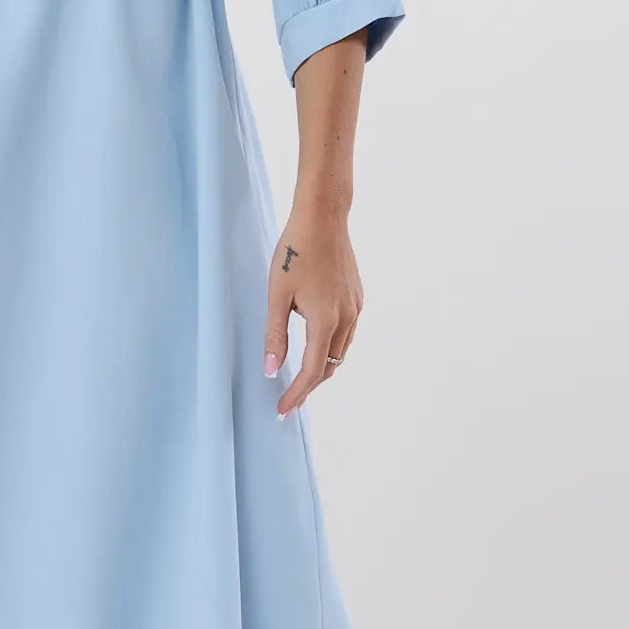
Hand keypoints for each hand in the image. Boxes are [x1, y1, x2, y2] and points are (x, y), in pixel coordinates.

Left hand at [264, 204, 363, 417]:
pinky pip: (346, 334)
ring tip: (299, 380)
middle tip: (287, 401)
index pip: (311, 371)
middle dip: (308, 387)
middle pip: (329, 366)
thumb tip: (271, 369)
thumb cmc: (295, 252)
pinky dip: (330, 348)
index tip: (282, 410)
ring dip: (321, 368)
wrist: (323, 218)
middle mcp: (346, 318)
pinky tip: (316, 347)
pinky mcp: (357, 298)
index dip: (296, 394)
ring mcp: (355, 308)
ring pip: (339, 352)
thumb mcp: (277, 294)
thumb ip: (274, 335)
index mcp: (325, 320)